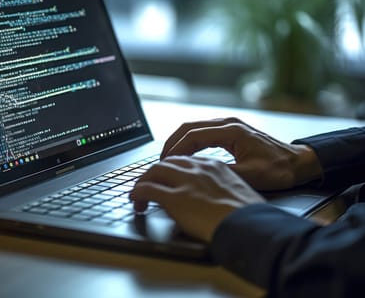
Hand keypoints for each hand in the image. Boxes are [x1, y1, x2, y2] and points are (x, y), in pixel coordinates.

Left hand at [130, 155, 264, 242]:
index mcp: (214, 165)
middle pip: (166, 162)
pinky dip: (137, 192)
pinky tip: (136, 199)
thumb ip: (218, 187)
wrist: (251, 227)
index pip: (184, 160)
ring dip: (143, 181)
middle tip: (148, 183)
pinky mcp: (175, 197)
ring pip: (154, 171)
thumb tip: (208, 198)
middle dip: (154, 172)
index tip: (167, 177)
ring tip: (139, 193)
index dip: (172, 169)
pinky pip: (147, 189)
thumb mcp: (236, 192)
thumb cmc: (249, 216)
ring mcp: (185, 181)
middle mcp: (197, 168)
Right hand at [161, 118, 322, 190]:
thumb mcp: (251, 175)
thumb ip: (224, 173)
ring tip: (168, 159)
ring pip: (194, 128)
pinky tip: (184, 155)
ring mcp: (229, 126)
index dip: (176, 149)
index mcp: (231, 131)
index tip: (165, 163)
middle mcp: (228, 124)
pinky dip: (189, 142)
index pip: (193, 135)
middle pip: (189, 127)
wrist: (299, 163)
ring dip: (179, 142)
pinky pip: (202, 133)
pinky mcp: (230, 132)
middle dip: (172, 143)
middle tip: (160, 161)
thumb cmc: (280, 169)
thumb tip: (199, 175)